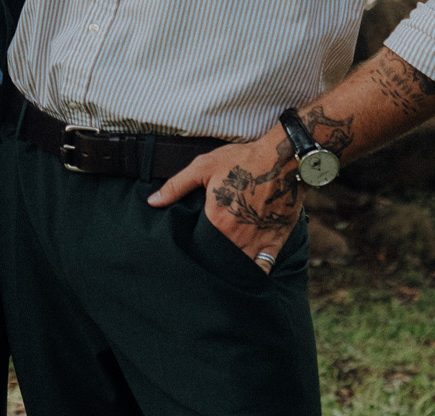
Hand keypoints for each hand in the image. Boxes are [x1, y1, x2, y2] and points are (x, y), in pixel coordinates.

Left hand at [147, 129, 302, 271]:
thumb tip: (153, 201)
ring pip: (239, 267)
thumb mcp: (204, 167)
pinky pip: (264, 267)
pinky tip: (247, 275)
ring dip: (230, 271)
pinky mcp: (275, 241)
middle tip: (205, 264)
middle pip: (219, 260)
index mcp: (217, 221)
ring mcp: (256, 241)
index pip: (199, 247)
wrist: (281, 159)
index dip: (194, 250)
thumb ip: (176, 186)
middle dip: (211, 263)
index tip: (190, 250)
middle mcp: (236, 237)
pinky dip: (255, 273)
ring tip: (222, 273)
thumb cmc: (242, 160)